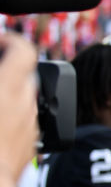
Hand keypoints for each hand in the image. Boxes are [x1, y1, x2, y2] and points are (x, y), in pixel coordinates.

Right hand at [0, 34, 38, 186]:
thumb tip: (4, 78)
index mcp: (8, 88)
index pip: (24, 50)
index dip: (11, 40)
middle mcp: (27, 105)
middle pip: (26, 75)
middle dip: (7, 70)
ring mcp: (31, 127)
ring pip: (26, 101)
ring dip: (9, 94)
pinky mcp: (30, 146)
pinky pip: (25, 123)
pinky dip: (12, 117)